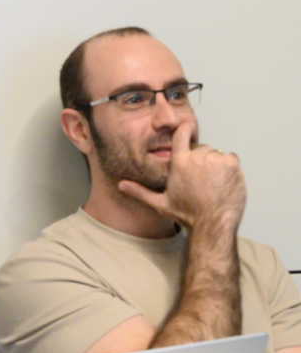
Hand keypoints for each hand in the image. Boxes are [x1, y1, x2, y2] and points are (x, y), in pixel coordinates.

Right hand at [118, 121, 245, 230]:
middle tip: (201, 178)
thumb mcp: (160, 203)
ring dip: (216, 164)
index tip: (188, 128)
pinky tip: (223, 181)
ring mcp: (215, 159)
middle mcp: (197, 157)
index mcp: (179, 162)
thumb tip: (122, 186)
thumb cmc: (188, 214)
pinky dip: (229, 167)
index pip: (181, 133)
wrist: (212, 223)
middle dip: (202, 159)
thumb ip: (140, 192)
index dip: (186, 129)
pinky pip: (231, 158)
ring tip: (213, 183)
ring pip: (216, 154)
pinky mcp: (231, 164)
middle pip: (201, 148)